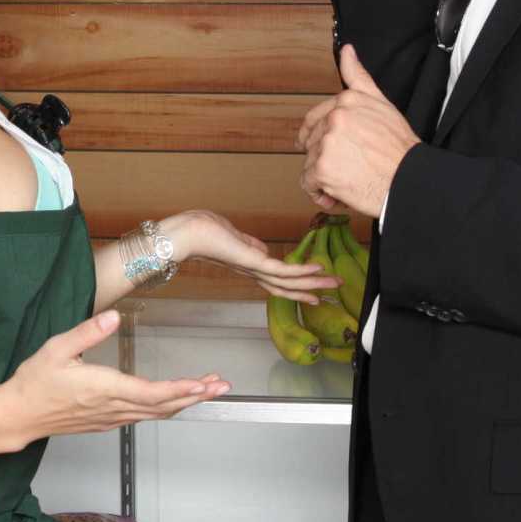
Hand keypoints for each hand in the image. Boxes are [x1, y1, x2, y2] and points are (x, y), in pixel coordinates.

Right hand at [4, 310, 229, 440]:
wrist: (18, 414)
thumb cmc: (35, 381)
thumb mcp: (57, 348)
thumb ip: (87, 331)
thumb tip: (114, 316)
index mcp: (104, 388)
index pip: (152, 393)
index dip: (181, 390)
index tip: (203, 384)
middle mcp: (112, 407)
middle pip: (163, 406)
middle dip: (195, 396)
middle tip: (221, 385)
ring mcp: (111, 418)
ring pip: (156, 413)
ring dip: (184, 402)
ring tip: (207, 389)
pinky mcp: (106, 422)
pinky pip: (144, 417)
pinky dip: (166, 408)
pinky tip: (175, 400)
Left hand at [158, 210, 338, 303]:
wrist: (185, 234)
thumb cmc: (201, 230)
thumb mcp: (231, 236)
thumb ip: (249, 244)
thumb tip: (263, 250)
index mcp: (248, 266)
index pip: (276, 280)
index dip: (297, 286)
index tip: (314, 291)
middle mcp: (252, 272)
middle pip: (287, 286)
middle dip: (311, 288)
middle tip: (335, 289)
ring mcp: (253, 268)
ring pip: (288, 281)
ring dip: (313, 281)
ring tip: (335, 282)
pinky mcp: (253, 262)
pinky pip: (282, 269)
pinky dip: (301, 270)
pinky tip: (318, 267)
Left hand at [298, 44, 420, 215]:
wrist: (408, 179)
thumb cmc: (399, 148)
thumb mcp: (382, 104)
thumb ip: (359, 76)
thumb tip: (346, 50)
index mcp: (346, 101)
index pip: (315, 118)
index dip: (317, 137)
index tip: (322, 148)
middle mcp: (334, 118)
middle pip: (312, 142)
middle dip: (325, 158)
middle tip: (346, 167)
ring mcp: (327, 143)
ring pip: (309, 163)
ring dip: (323, 177)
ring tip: (346, 181)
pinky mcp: (322, 168)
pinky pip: (308, 183)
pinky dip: (320, 194)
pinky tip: (337, 196)